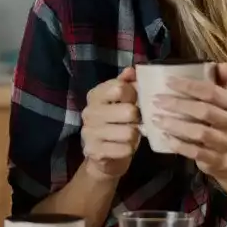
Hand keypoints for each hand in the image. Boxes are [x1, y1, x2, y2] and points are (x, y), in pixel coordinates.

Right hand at [80, 67, 140, 181]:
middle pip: (128, 111)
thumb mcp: (121, 101)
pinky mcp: (94, 151)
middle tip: (134, 122)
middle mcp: (89, 112)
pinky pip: (125, 149)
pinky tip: (123, 147)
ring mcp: (89, 132)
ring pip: (129, 132)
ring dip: (134, 135)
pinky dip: (129, 149)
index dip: (134, 95)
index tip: (134, 101)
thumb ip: (126, 84)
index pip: (120, 88)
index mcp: (95, 95)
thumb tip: (132, 70)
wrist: (103, 157)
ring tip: (129, 135)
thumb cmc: (116, 123)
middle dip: (137, 118)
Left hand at [152, 63, 226, 178]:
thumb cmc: (217, 120)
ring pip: (200, 133)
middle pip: (205, 111)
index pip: (211, 91)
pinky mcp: (217, 160)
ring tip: (156, 119)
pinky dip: (179, 145)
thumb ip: (219, 82)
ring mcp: (226, 143)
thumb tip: (222, 65)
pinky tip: (165, 137)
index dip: (189, 86)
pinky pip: (197, 152)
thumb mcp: (219, 100)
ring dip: (176, 125)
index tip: (167, 81)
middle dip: (178, 104)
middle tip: (156, 100)